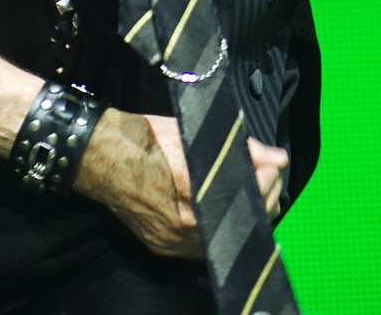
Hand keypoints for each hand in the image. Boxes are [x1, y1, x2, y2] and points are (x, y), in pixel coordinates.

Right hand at [71, 108, 288, 257]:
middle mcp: (183, 223)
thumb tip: (278, 158)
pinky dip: (220, 229)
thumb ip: (242, 148)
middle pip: (243, 222)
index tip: (270, 165)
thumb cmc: (147, 138)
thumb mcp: (195, 132)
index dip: (267, 180)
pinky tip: (224, 210)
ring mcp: (172, 240)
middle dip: (262, 198)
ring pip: (226, 238)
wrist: (102, 156)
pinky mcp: (163, 247)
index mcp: (192, 189)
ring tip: (246, 191)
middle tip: (263, 177)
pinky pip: (204, 247)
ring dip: (243, 215)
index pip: (249, 196)